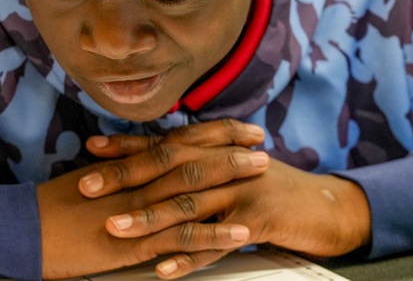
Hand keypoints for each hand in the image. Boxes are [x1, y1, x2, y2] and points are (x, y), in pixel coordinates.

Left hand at [79, 120, 371, 277]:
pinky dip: (189, 255)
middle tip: (86, 186)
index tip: (89, 149)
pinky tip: (164, 267)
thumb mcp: (235, 170)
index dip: (126, 146)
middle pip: (168, 167)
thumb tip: (154, 170)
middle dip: (125, 177)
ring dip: (149, 217)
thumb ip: (200, 166)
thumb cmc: (274, 191)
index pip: (164, 144)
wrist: (326, 207)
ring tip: (115, 228)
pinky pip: (217, 240)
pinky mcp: (258, 219)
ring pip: (188, 202)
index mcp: (216, 150)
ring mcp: (242, 189)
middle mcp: (225, 163)